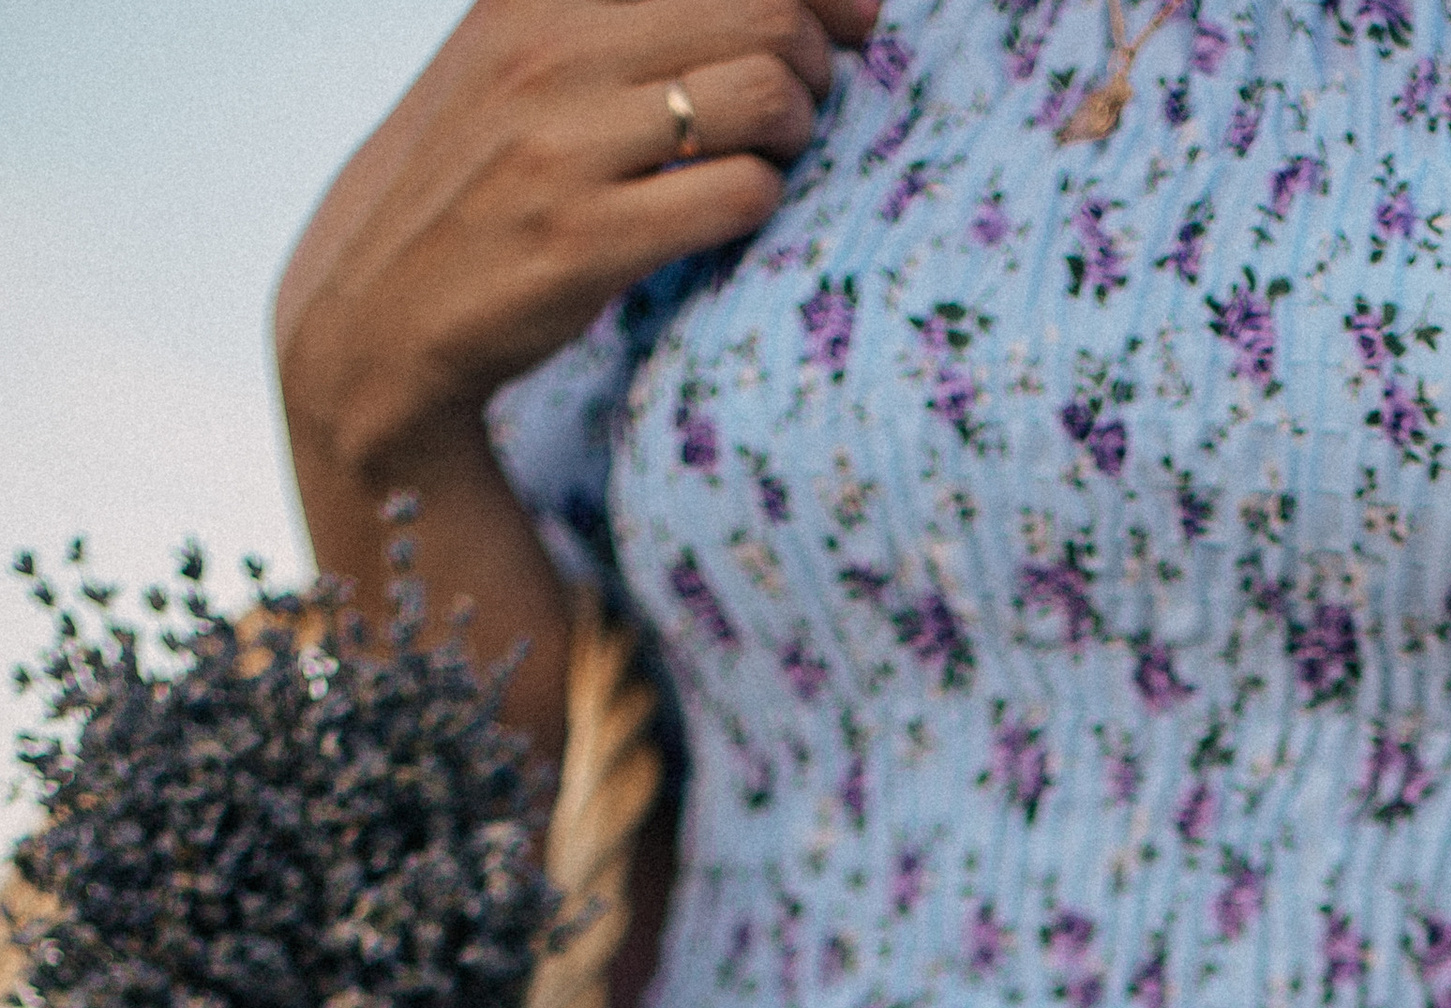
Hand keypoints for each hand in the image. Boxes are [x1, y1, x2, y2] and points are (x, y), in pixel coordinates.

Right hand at [277, 0, 881, 494]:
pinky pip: (740, 195)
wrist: (375, 313)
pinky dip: (767, 201)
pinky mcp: (585, 243)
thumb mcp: (514, 58)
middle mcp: (549, 54)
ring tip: (774, 156)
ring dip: (799, 131)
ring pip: (765, 94)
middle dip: (816, 58)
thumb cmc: (476, 183)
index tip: (855, 19)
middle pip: (762, 11)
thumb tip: (752, 2)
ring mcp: (564, 148)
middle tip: (809, 104)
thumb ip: (608, 13)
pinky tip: (741, 211)